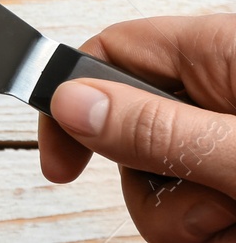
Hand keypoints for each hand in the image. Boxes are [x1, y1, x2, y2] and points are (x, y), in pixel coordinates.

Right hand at [39, 15, 235, 241]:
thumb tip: (68, 102)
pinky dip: (217, 232)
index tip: (60, 165)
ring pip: (160, 183)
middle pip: (130, 133)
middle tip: (214, 209)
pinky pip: (195, 210)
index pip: (108, 54)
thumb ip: (159, 128)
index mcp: (217, 53)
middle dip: (154, 187)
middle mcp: (219, 92)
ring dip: (191, 220)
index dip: (70, 102)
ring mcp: (228, 138)